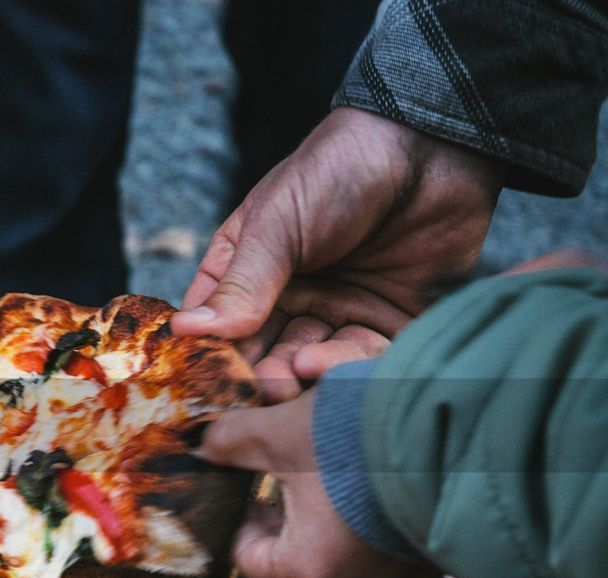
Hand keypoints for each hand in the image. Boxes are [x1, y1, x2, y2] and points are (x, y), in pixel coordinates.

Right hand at [172, 108, 502, 397]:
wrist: (431, 144)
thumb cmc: (337, 170)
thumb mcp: (276, 225)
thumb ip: (241, 284)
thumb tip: (188, 330)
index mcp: (250, 271)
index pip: (219, 324)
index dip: (211, 354)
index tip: (206, 381)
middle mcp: (292, 299)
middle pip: (265, 353)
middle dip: (260, 374)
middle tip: (260, 389)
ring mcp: (342, 312)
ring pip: (312, 363)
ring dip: (301, 375)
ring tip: (296, 374)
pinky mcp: (391, 324)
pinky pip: (365, 360)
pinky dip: (347, 369)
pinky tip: (331, 367)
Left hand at [197, 391, 440, 577]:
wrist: (461, 430)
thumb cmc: (360, 441)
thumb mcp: (281, 433)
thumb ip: (231, 441)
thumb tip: (202, 442)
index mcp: (308, 574)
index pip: (248, 557)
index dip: (238, 515)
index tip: (240, 485)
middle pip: (297, 552)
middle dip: (285, 508)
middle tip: (279, 467)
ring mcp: (401, 576)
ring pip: (344, 544)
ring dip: (331, 507)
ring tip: (327, 463)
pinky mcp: (435, 553)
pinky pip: (387, 537)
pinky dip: (373, 509)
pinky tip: (372, 470)